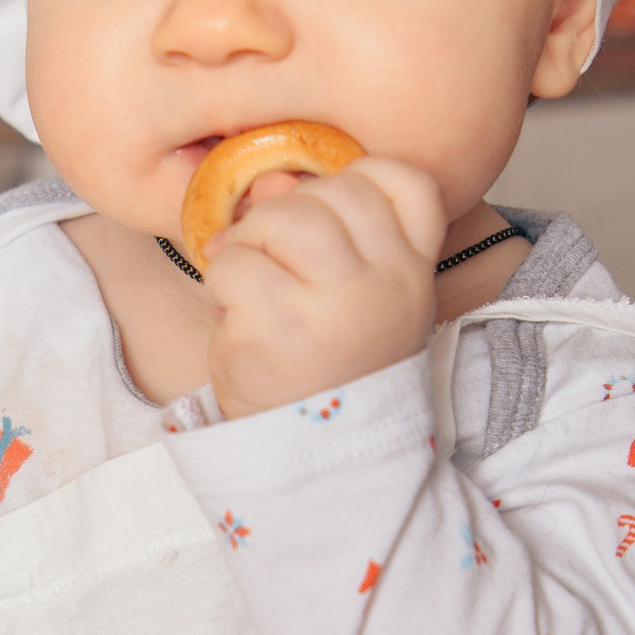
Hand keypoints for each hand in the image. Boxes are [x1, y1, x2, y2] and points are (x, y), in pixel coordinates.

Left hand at [205, 156, 444, 419]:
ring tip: (253, 284)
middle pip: (333, 191)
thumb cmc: (328, 363)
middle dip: (287, 215)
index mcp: (412, 272)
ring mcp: (333, 306)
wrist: (316, 454)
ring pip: (281, 217)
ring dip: (251, 243)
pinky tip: (238, 318)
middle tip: (276, 262)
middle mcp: (384, 284)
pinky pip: (233, 263)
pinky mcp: (277, 328)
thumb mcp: (352, 294)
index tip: (331, 221)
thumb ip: (324, 228)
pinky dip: (222, 284)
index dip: (358, 181)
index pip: (406, 181)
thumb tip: (270, 180)